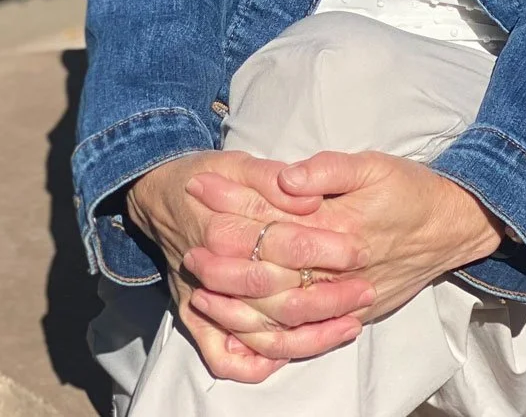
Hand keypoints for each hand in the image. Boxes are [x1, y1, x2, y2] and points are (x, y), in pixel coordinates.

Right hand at [125, 151, 372, 381]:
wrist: (158, 197)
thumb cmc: (204, 175)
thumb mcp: (237, 162)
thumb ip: (272, 179)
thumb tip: (309, 199)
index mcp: (222, 228)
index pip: (281, 246)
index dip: (323, 249)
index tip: (357, 250)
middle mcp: (212, 271)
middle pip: (277, 296)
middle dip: (328, 297)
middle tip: (366, 289)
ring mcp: (203, 303)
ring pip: (260, 333)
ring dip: (309, 334)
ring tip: (351, 323)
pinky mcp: (197, 321)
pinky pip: (226, 357)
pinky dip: (259, 362)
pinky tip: (293, 353)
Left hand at [184, 150, 502, 336]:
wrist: (452, 226)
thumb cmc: (410, 189)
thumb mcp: (372, 164)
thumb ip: (328, 170)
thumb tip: (286, 176)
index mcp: (340, 226)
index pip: (274, 219)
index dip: (234, 205)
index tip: (200, 190)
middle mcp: (339, 268)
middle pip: (271, 270)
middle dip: (226, 261)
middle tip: (190, 250)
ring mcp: (344, 297)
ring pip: (282, 311)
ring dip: (239, 302)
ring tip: (202, 290)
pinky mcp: (352, 314)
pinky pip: (305, 336)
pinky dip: (270, 337)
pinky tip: (244, 328)